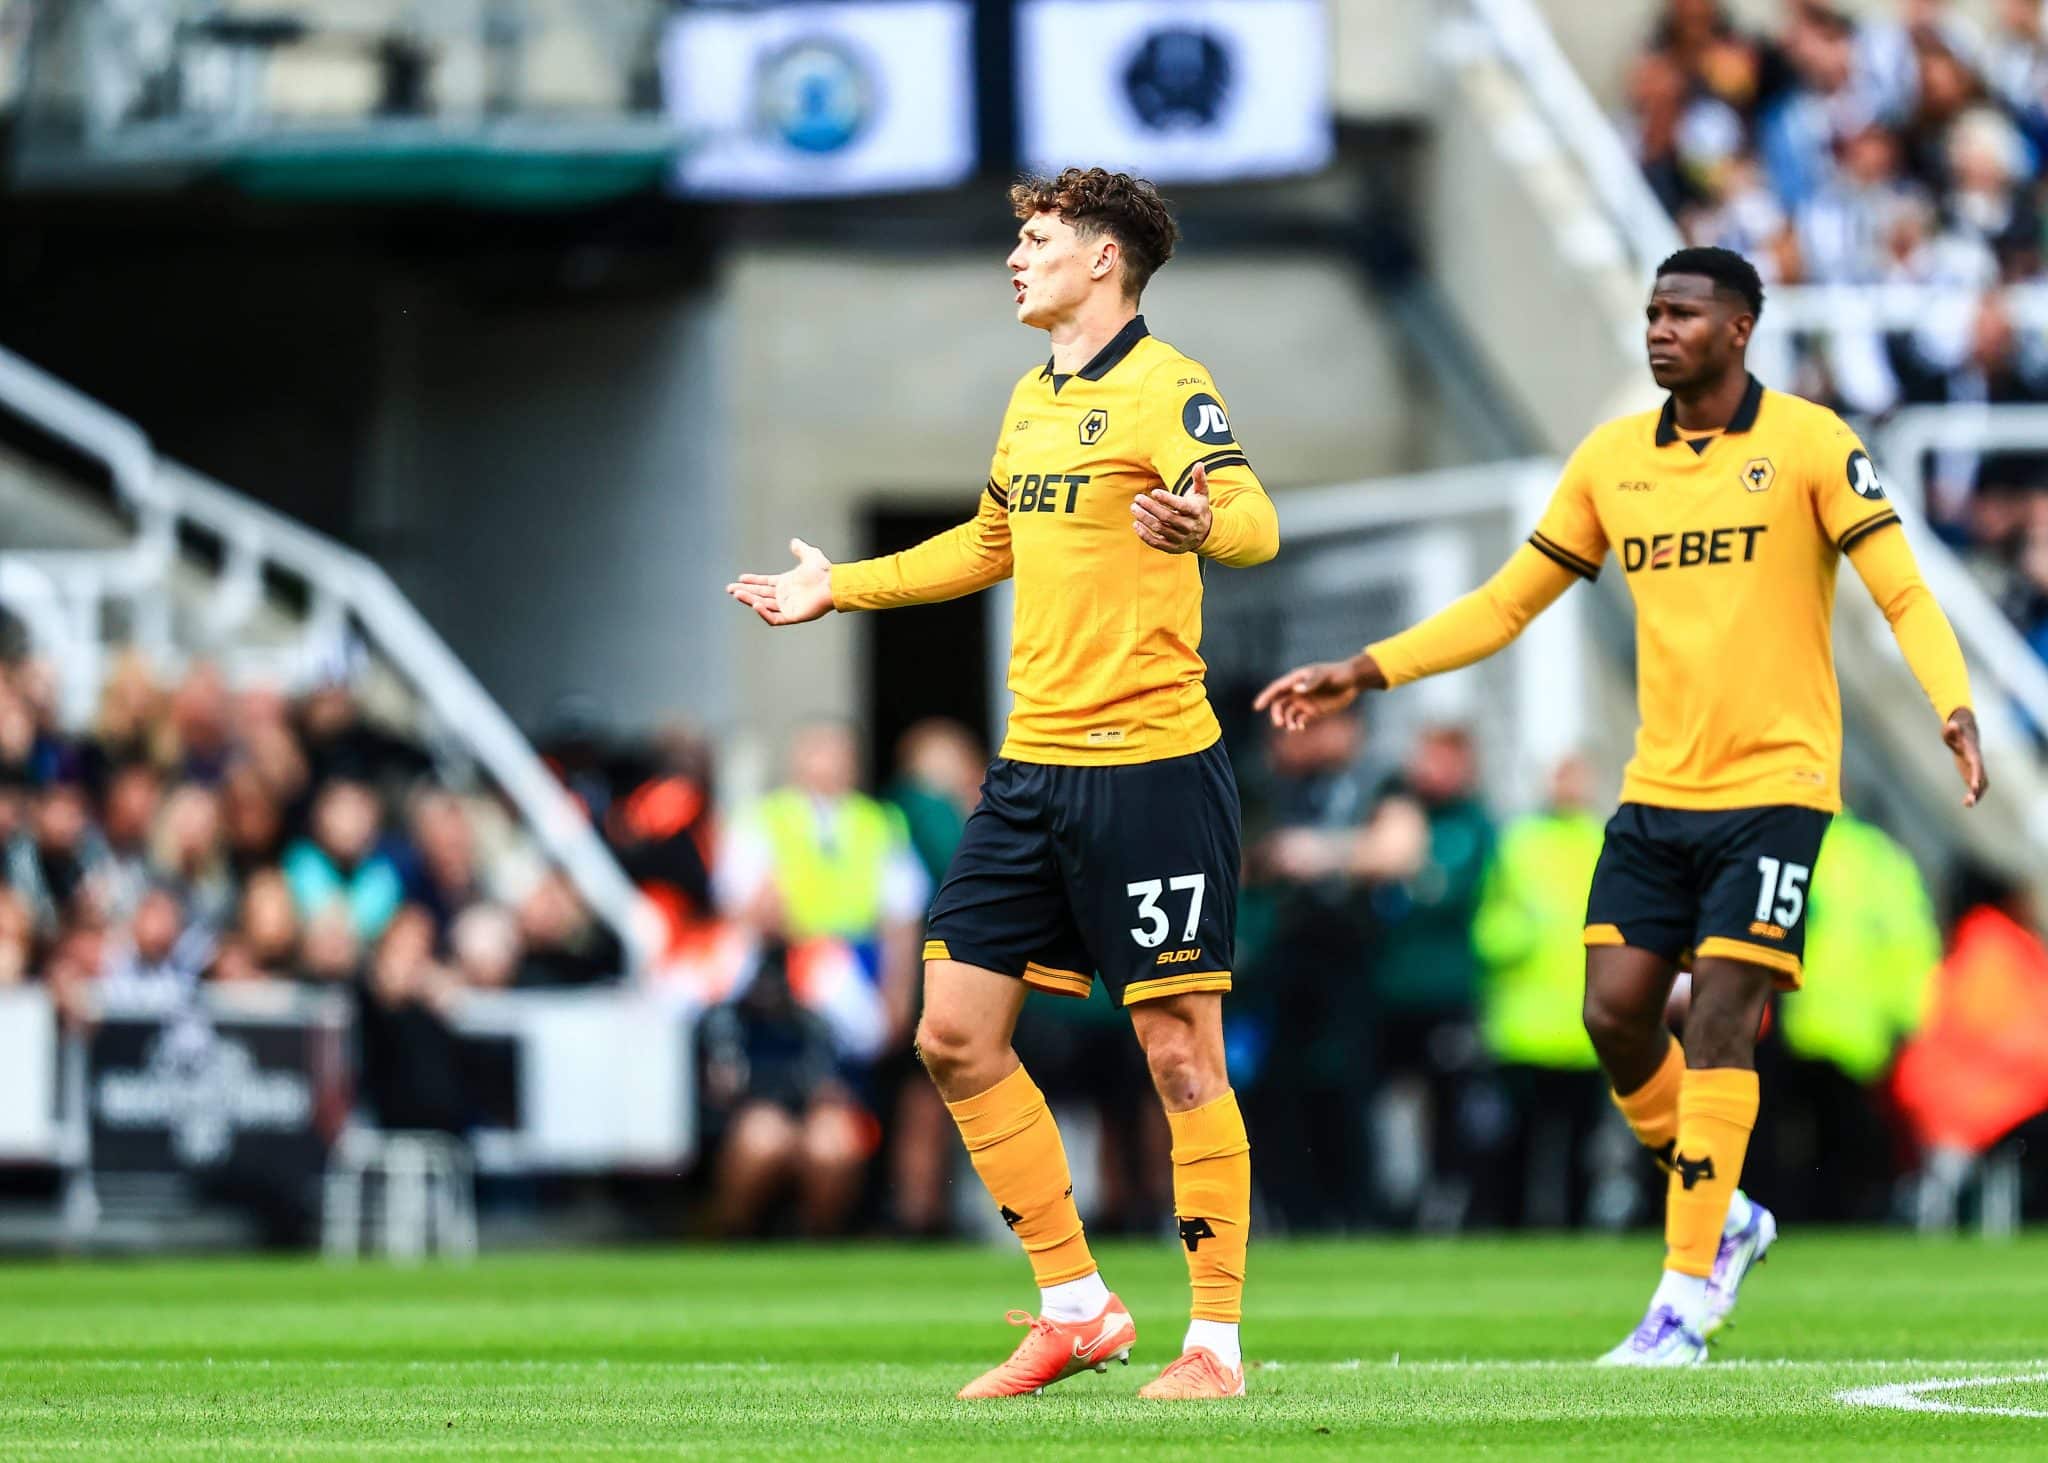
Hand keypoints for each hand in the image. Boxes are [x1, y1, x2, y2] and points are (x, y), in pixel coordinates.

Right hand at [727, 538, 835, 625]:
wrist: (833, 584)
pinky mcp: (792, 616)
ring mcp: (788, 607)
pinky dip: (764, 613)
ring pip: (763, 605)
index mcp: (786, 584)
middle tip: (730, 588)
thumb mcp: (810, 555)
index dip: (752, 581)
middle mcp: (785, 596)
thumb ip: (801, 549)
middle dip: (744, 591)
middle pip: (760, 594)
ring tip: (736, 593)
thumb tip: (795, 542)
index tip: (740, 578)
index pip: (764, 583)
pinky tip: (755, 603)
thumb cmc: (824, 571)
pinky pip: (774, 618)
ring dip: (749, 600)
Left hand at [1132, 461, 1213, 552]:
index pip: (1181, 506)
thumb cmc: (1198, 508)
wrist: (1205, 533)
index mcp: (1196, 512)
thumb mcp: (1201, 493)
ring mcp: (1181, 539)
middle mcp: (1189, 527)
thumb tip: (1199, 464)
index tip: (1154, 492)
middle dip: (1150, 507)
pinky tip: (1136, 524)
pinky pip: (1156, 543)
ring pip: (1159, 529)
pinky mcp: (1173, 548)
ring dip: (1144, 518)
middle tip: (1137, 498)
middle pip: (1167, 517)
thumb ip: (1199, 479)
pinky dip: (1144, 535)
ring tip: (1134, 508)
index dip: (1167, 499)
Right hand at [1253, 655, 1376, 730]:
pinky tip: (1300, 728)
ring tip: (1293, 728)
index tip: (1257, 707)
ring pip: (1288, 714)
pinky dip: (1297, 725)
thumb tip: (1296, 690)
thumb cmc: (1338, 673)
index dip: (1265, 697)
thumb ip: (1311, 682)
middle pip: (1279, 704)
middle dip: (1276, 714)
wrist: (1352, 681)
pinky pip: (1299, 720)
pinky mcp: (1313, 712)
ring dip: (1287, 722)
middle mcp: (1297, 692)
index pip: (1276, 689)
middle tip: (1280, 723)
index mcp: (1296, 680)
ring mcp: (1304, 702)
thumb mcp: (1325, 675)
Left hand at [1943, 707, 1987, 806]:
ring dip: (1976, 795)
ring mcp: (1976, 768)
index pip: (1975, 765)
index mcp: (1972, 753)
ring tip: (1967, 804)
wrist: (1965, 733)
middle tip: (1970, 801)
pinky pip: (1976, 786)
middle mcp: (1977, 762)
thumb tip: (1952, 724)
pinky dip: (1973, 794)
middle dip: (1977, 789)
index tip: (1974, 786)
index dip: (1976, 775)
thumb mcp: (1950, 730)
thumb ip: (1950, 729)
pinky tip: (1967, 803)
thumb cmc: (1955, 731)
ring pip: (1981, 784)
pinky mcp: (1972, 773)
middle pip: (1980, 777)